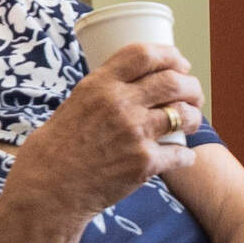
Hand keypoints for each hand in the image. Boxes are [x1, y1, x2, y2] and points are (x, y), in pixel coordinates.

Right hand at [4, 42, 201, 220]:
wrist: (48, 188)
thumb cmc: (57, 148)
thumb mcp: (76, 104)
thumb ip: (104, 92)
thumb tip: (133, 84)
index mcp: (100, 84)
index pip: (143, 54)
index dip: (170, 55)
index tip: (180, 63)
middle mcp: (119, 104)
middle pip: (173, 82)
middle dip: (191, 86)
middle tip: (194, 94)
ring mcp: (134, 133)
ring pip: (183, 115)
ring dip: (194, 117)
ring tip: (192, 121)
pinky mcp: (144, 163)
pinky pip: (181, 154)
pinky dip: (186, 156)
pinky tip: (184, 157)